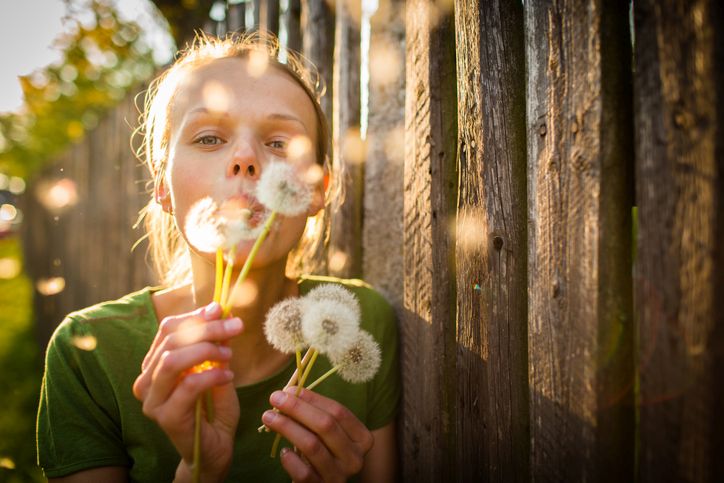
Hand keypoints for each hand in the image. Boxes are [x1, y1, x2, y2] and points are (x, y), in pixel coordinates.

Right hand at [132, 302, 242, 480]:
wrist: (215, 448)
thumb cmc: (215, 408)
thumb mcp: (218, 368)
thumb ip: (215, 345)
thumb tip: (220, 313)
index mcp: (154, 365)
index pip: (167, 330)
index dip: (195, 316)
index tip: (220, 310)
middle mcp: (146, 381)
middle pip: (171, 341)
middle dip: (207, 329)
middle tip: (235, 327)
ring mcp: (152, 401)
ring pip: (172, 361)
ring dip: (206, 350)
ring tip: (228, 354)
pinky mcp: (166, 417)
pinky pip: (188, 386)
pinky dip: (211, 375)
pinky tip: (228, 376)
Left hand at [262, 387, 373, 482]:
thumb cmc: (324, 452)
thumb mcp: (326, 433)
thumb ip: (314, 413)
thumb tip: (289, 392)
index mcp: (362, 438)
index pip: (338, 411)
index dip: (313, 399)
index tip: (289, 390)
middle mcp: (355, 457)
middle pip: (325, 425)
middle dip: (297, 409)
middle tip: (275, 398)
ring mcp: (339, 476)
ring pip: (312, 446)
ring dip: (287, 427)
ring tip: (268, 417)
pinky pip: (303, 472)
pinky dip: (290, 460)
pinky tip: (283, 452)